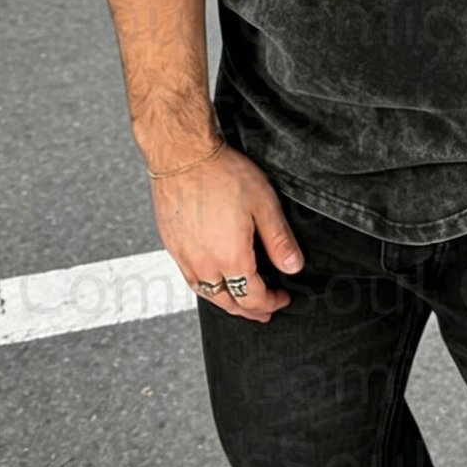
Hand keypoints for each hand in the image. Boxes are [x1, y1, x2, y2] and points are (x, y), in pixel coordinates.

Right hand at [149, 145, 304, 322]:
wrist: (183, 155)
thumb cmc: (221, 173)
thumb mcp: (264, 204)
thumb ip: (279, 240)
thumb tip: (293, 267)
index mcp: (231, 258)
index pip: (254, 297)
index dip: (272, 302)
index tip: (283, 297)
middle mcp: (204, 264)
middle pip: (229, 302)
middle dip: (251, 310)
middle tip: (264, 311)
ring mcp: (185, 257)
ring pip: (208, 295)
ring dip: (228, 303)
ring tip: (240, 302)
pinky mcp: (172, 246)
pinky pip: (191, 279)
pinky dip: (207, 288)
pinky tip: (213, 280)